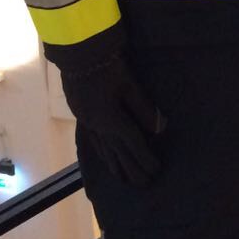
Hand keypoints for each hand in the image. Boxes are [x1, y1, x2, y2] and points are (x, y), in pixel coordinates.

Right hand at [60, 51, 164, 185]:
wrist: (78, 53)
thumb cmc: (108, 66)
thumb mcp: (130, 85)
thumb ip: (144, 108)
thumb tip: (160, 130)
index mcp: (110, 119)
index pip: (132, 143)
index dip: (145, 157)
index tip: (156, 170)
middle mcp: (97, 126)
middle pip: (117, 152)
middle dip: (131, 169)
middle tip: (144, 184)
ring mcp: (87, 122)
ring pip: (103, 149)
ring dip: (115, 166)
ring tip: (124, 180)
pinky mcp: (81, 116)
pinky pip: (93, 141)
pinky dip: (101, 153)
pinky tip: (105, 158)